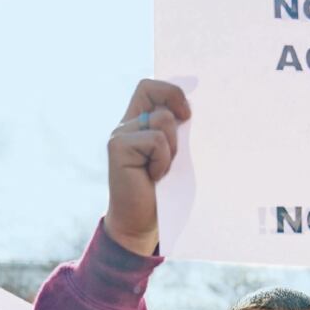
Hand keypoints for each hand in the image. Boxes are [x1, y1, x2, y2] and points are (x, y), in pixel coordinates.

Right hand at [105, 79, 190, 255]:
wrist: (141, 222)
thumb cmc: (163, 191)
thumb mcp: (174, 155)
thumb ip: (176, 131)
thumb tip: (191, 111)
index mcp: (138, 122)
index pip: (149, 87)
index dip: (170, 91)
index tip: (187, 114)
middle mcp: (126, 124)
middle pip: (152, 91)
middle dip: (175, 115)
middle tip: (179, 146)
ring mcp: (120, 135)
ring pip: (161, 120)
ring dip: (172, 147)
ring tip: (161, 170)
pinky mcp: (118, 147)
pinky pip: (155, 140)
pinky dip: (163, 160)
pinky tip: (153, 177)